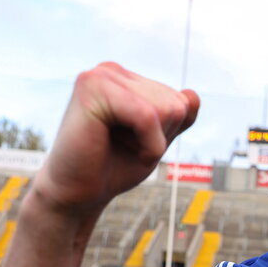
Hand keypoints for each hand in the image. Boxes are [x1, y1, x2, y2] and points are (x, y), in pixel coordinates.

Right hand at [34, 62, 199, 213]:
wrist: (75, 196)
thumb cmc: (112, 169)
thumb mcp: (155, 142)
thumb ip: (176, 120)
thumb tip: (193, 95)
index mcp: (124, 79)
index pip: (179, 102)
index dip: (165, 134)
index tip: (131, 144)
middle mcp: (111, 70)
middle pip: (174, 104)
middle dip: (159, 137)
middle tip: (122, 148)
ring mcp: (100, 76)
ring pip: (164, 109)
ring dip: (151, 142)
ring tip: (117, 147)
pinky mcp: (92, 88)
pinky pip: (148, 117)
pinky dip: (148, 145)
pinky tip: (122, 149)